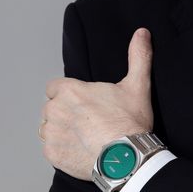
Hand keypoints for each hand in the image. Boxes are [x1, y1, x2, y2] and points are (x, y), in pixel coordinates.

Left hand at [41, 27, 153, 179]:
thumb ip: (138, 57)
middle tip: (91, 120)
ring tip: (87, 136)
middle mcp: (55, 110)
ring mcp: (51, 134)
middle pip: (54, 107)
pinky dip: (63, 149)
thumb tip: (142, 33)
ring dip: (63, 129)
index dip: (71, 94)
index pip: (56, 87)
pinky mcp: (52, 154)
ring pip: (50, 127)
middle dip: (67, 112)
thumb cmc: (130, 121)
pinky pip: (51, 148)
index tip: (86, 102)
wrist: (126, 158)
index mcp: (70, 91)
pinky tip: (82, 149)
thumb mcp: (138, 85)